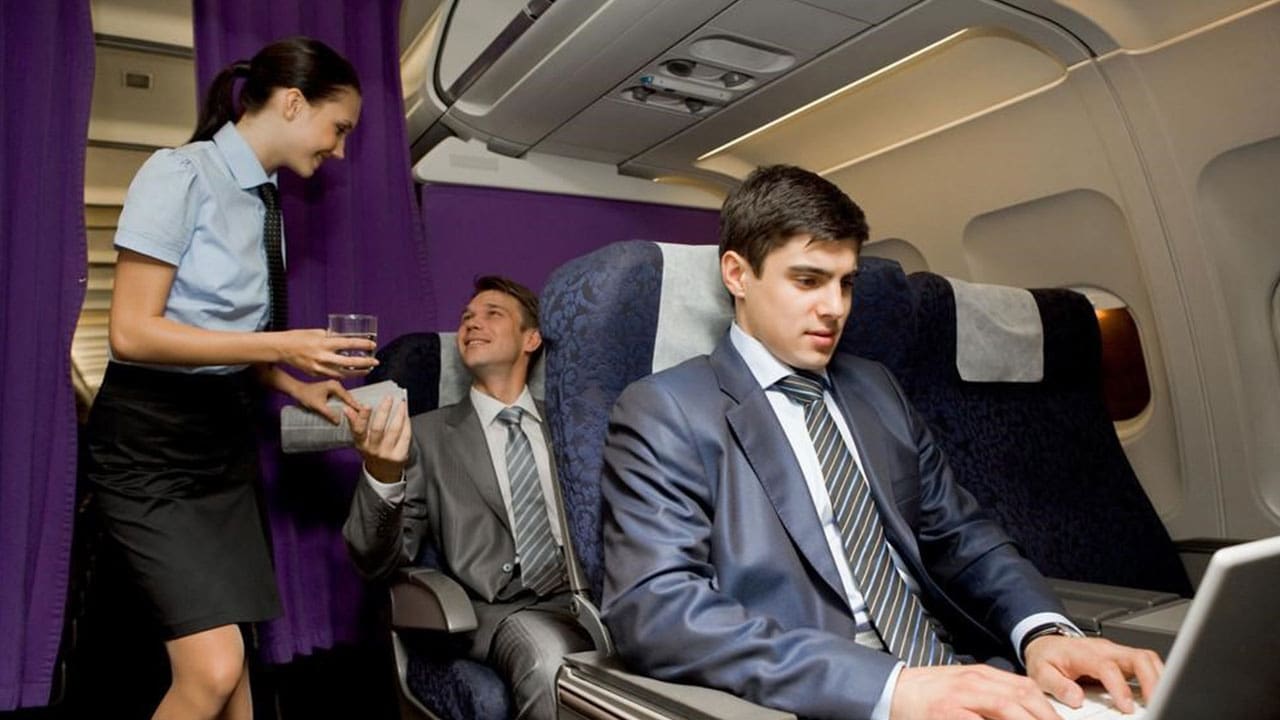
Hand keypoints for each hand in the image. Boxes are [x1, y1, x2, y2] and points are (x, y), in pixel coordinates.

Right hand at [275, 328, 377, 377]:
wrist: (281, 349)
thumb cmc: (298, 337)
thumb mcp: (316, 332)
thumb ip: (330, 336)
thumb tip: (342, 336)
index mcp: (324, 342)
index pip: (348, 343)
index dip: (363, 344)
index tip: (373, 345)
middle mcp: (323, 356)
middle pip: (349, 361)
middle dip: (365, 363)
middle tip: (375, 362)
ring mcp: (319, 367)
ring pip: (343, 373)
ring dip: (357, 372)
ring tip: (367, 370)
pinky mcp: (316, 373)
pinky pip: (333, 375)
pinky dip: (344, 374)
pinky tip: (351, 373)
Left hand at [291, 379, 359, 423]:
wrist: (297, 391)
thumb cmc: (306, 396)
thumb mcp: (318, 406)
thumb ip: (328, 414)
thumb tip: (338, 422)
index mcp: (334, 386)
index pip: (348, 397)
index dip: (354, 405)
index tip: (362, 412)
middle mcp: (336, 384)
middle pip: (348, 396)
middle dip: (354, 405)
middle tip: (362, 415)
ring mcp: (334, 386)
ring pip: (345, 397)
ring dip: (349, 405)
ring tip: (357, 414)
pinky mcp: (331, 389)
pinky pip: (341, 397)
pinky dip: (344, 403)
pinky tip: (347, 410)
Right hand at [346, 394, 410, 482]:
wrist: (383, 473)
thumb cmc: (372, 451)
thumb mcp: (361, 440)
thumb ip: (356, 424)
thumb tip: (349, 408)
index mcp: (361, 444)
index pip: (359, 430)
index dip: (362, 417)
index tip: (366, 405)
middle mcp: (373, 449)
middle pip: (378, 428)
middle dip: (384, 411)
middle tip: (388, 398)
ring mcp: (387, 453)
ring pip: (394, 431)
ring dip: (399, 414)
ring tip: (401, 403)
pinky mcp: (400, 455)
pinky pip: (405, 436)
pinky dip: (406, 423)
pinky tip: (406, 415)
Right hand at [890, 664, 1062, 719]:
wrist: (891, 690)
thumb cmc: (926, 693)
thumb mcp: (962, 687)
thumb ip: (988, 695)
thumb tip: (1018, 710)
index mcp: (980, 675)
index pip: (1025, 688)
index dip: (1048, 708)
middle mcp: (974, 682)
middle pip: (1021, 698)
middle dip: (1045, 718)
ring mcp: (961, 697)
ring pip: (1005, 708)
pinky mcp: (946, 712)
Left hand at [1024, 635, 1161, 713]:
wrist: (1046, 643)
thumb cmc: (1046, 657)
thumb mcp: (1041, 672)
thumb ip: (1057, 685)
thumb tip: (1076, 699)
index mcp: (1084, 653)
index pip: (1108, 667)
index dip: (1120, 688)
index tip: (1127, 707)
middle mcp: (1105, 650)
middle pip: (1138, 657)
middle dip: (1152, 680)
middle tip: (1157, 702)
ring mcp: (1116, 653)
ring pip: (1146, 659)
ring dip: (1158, 678)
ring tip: (1161, 700)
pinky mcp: (1122, 659)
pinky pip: (1145, 664)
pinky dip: (1156, 677)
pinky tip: (1156, 694)